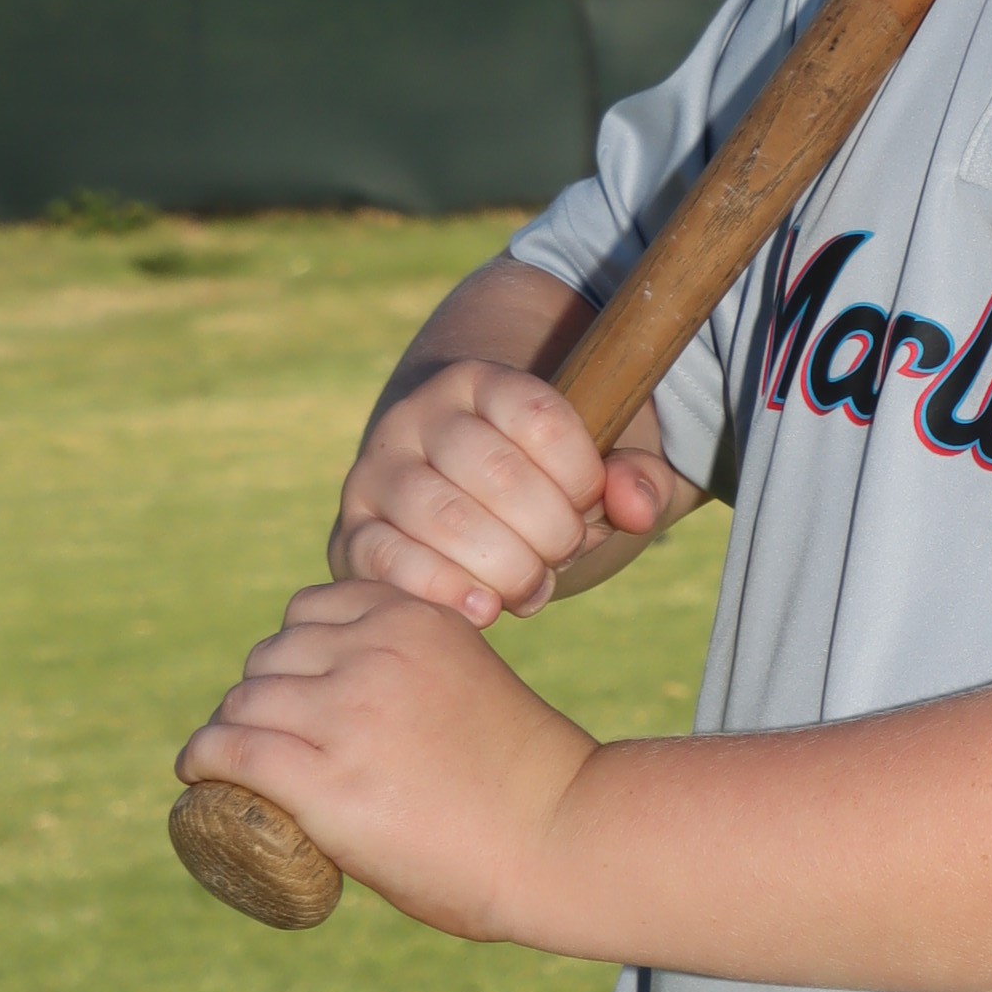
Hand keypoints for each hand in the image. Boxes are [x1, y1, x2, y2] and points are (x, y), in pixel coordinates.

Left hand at [174, 582, 599, 940]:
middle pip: (269, 658)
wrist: (561, 838)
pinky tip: (197, 772)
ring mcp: (346, 715)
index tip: (293, 694)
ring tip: (232, 765)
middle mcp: (375, 652)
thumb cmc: (527, 779)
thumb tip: (361, 707)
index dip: (292, 654)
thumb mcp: (470, 682)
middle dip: (262, 697)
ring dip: (231, 731)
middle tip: (270, 744)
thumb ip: (418, 672)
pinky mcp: (323, 781)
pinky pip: (231, 751)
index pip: (310, 610)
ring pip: (244, 704)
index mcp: (414, 619)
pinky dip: (203, 759)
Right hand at [331, 357, 675, 621]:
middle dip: (550, 530)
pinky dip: (443, 591)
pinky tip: (485, 610)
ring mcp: (377, 475)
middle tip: (563, 551)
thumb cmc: (541, 481)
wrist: (449, 491)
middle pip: (496, 473)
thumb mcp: (596, 465)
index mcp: (478, 382)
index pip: (538, 416)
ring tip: (532, 584)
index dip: (580, 473)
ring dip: (507, 567)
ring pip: (444, 519)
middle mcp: (417, 417)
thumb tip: (637, 506)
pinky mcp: (353, 533)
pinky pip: (387, 561)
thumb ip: (638, 476)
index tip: (590, 500)